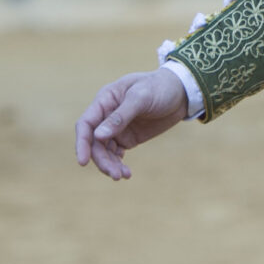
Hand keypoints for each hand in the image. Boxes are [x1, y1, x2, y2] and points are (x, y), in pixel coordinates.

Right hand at [75, 66, 189, 178]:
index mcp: (105, 100)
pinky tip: (127, 174)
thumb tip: (98, 136)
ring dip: (110, 165)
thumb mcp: (141, 97)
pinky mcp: (127, 138)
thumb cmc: (160, 87)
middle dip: (101, 160)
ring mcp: (116, 128)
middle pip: (94, 142)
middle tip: (114, 175)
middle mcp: (106, 115)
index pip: (86, 124)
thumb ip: (120, 116)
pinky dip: (118, 164)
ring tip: (122, 176)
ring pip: (104, 151)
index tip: (83, 162)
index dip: (82, 143)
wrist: (181, 92)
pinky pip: (116, 154)